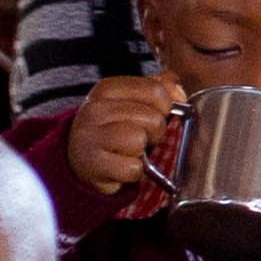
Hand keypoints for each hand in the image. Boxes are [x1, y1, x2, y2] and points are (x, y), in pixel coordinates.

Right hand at [62, 72, 188, 195]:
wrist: (83, 159)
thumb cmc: (117, 128)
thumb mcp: (136, 102)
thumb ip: (161, 88)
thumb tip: (178, 93)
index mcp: (107, 89)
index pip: (155, 91)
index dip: (164, 107)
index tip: (153, 114)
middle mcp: (94, 109)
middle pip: (152, 118)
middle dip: (153, 132)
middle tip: (138, 136)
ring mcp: (89, 136)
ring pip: (140, 141)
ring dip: (141, 151)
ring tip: (128, 150)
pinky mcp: (92, 164)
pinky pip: (133, 168)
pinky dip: (132, 172)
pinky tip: (120, 166)